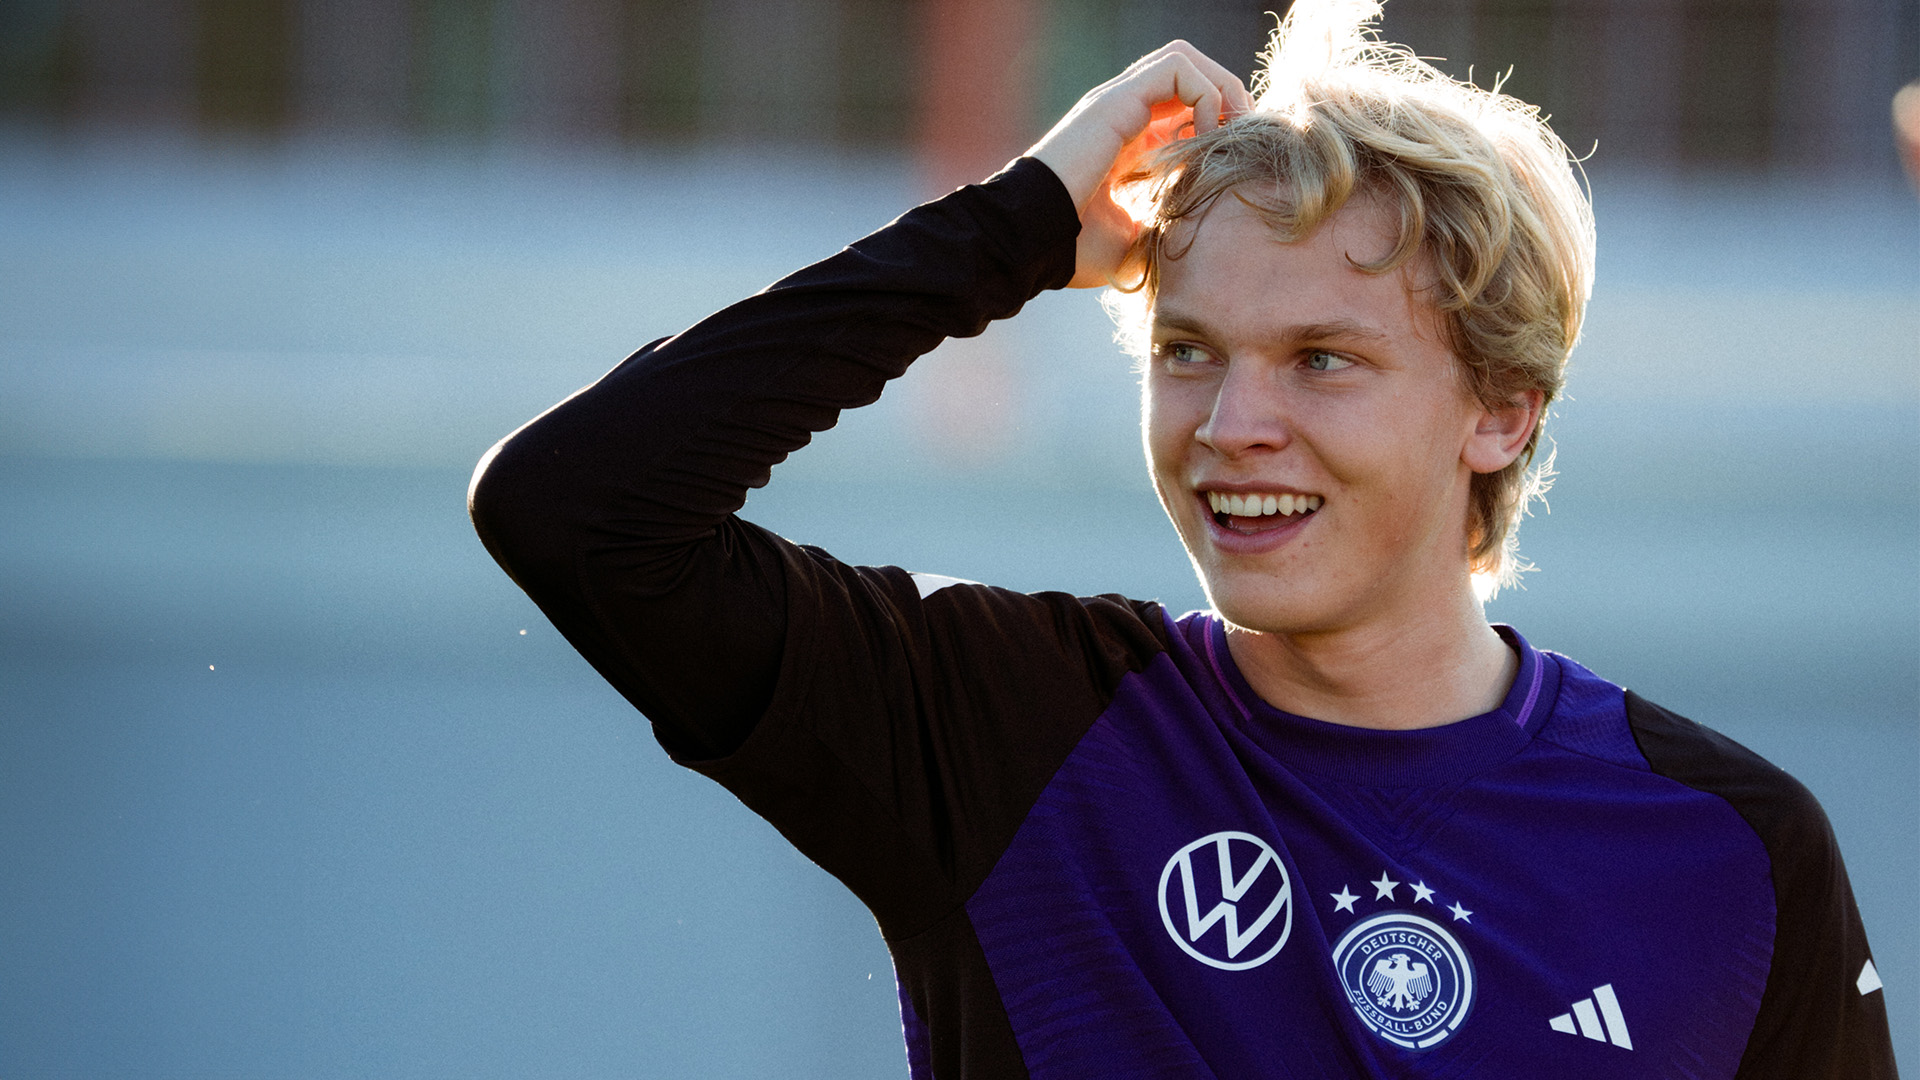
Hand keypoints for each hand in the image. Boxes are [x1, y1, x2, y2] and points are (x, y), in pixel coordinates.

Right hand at [1028, 42, 1252, 288]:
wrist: (1031, 241)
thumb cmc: (1073, 249)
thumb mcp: (1135, 239)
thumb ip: (1165, 225)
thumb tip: (1200, 236)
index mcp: (1125, 141)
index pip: (1180, 106)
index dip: (1218, 123)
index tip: (1236, 159)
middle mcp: (1120, 113)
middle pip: (1185, 72)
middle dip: (1225, 96)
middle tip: (1243, 137)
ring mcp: (1116, 102)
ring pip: (1183, 58)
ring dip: (1219, 87)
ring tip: (1231, 129)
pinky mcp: (1116, 100)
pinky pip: (1177, 68)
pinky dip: (1205, 95)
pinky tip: (1205, 137)